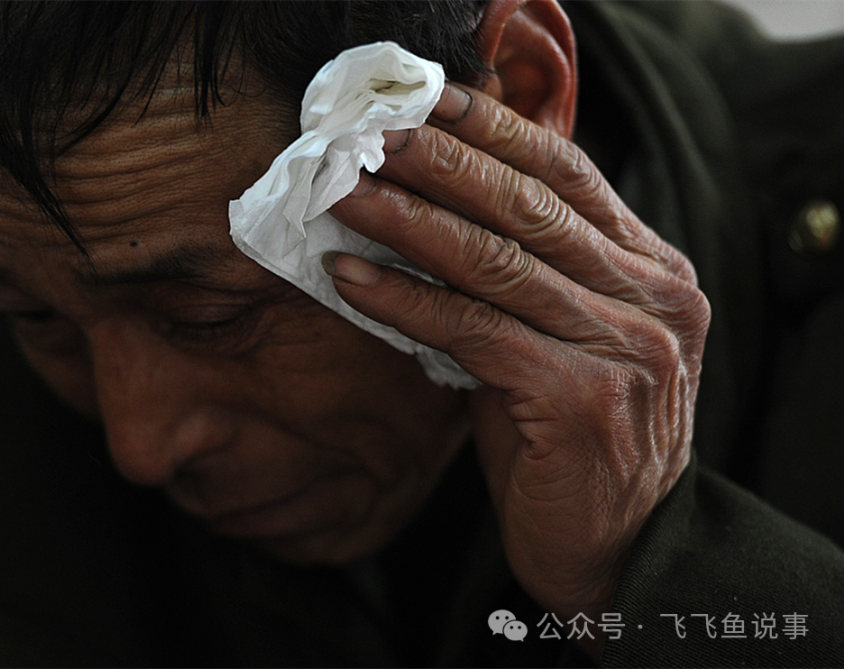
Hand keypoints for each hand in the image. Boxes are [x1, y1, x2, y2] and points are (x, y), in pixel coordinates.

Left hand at [327, 83, 708, 652]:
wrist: (618, 547)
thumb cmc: (572, 437)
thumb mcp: (561, 339)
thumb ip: (524, 278)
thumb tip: (427, 217)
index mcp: (653, 270)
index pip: (569, 176)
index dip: (495, 132)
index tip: (428, 103)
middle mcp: (653, 297)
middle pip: (529, 207)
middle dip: (441, 165)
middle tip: (369, 139)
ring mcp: (624, 345)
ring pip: (497, 262)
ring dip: (409, 222)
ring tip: (345, 196)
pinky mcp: (579, 395)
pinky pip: (473, 330)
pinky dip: (406, 301)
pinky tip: (354, 280)